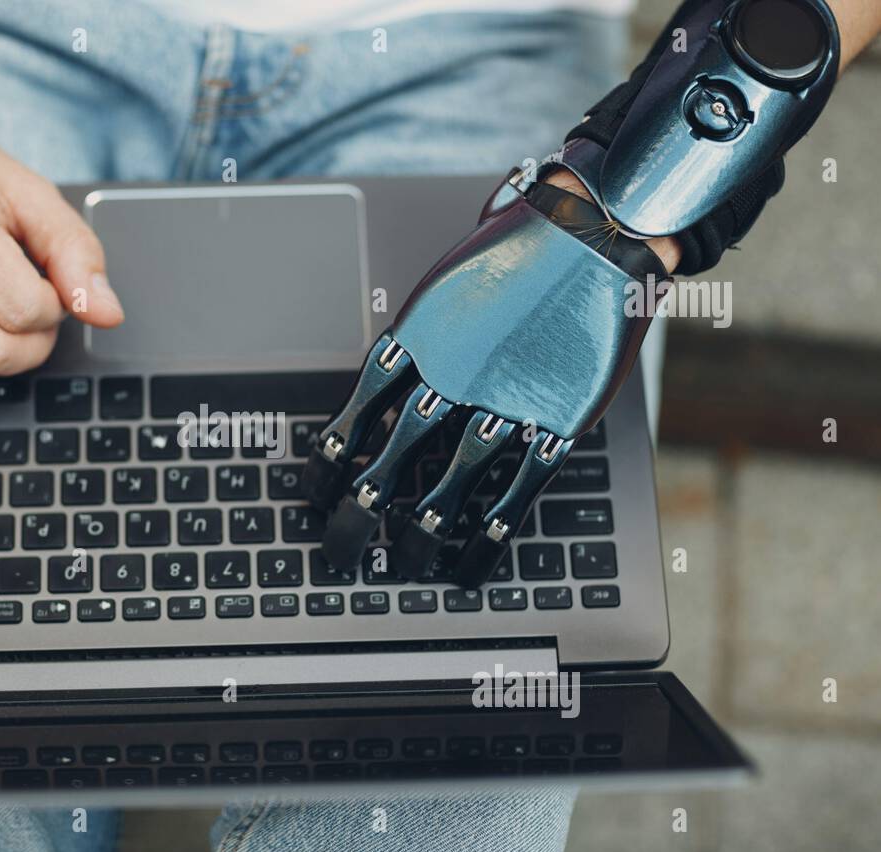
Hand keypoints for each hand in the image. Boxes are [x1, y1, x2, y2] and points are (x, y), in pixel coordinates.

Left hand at [303, 167, 673, 583]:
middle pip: (389, 461)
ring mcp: (503, 405)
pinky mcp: (554, 424)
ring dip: (420, 531)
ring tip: (402, 560)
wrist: (596, 230)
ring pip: (447, 486)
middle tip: (340, 547)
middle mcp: (450, 379)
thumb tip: (396, 354)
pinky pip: (514, 494)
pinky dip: (488, 535)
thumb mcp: (449, 279)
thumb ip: (422, 326)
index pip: (355, 415)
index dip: (332, 462)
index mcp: (415, 341)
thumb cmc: (519, 244)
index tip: (315, 492)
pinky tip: (467, 560)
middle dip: (359, 513)